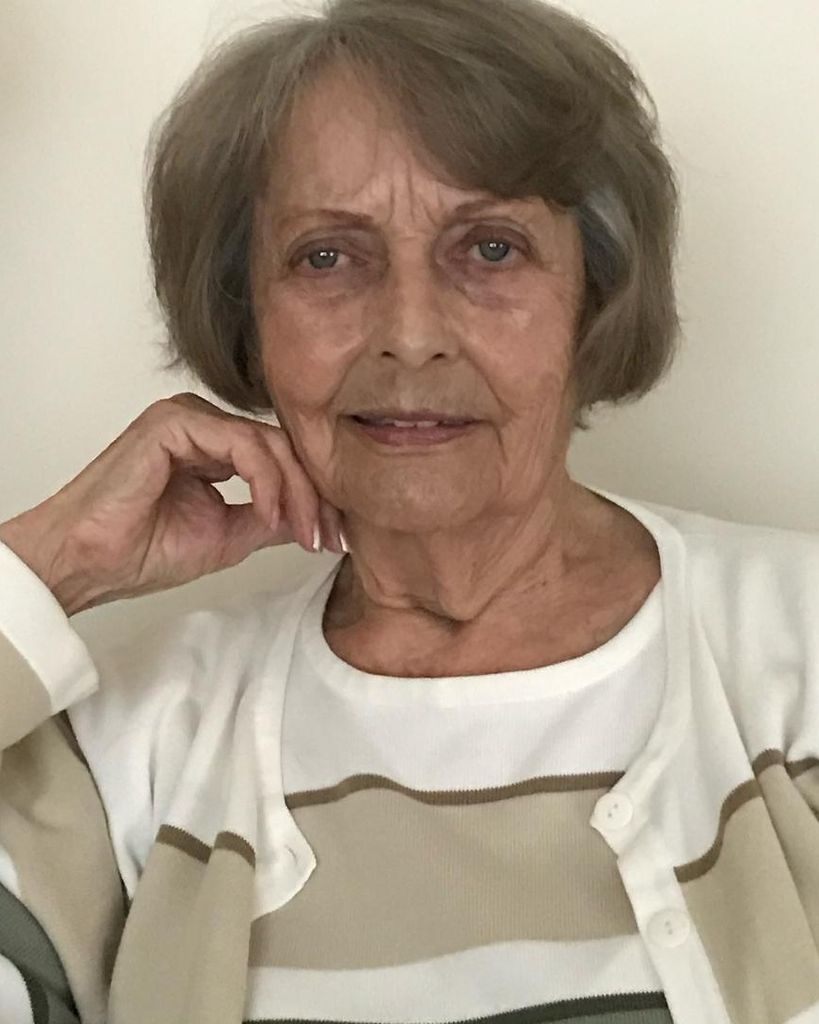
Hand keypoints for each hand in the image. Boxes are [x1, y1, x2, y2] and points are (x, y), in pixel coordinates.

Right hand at [0, 393, 345, 615]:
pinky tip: (271, 513)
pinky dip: (266, 480)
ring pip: (269, 444)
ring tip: (305, 531)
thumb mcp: (230, 536)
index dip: (313, 497)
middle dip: (313, 495)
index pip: (281, 460)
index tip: (334, 537)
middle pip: (282, 449)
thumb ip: (271, 519)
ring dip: (296, 491)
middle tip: (329, 536)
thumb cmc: (142, 551)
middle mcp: (204, 427)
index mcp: (214, 448)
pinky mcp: (176, 421)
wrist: (92, 562)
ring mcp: (190, 419)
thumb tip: (316, 518)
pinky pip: (242, 443)